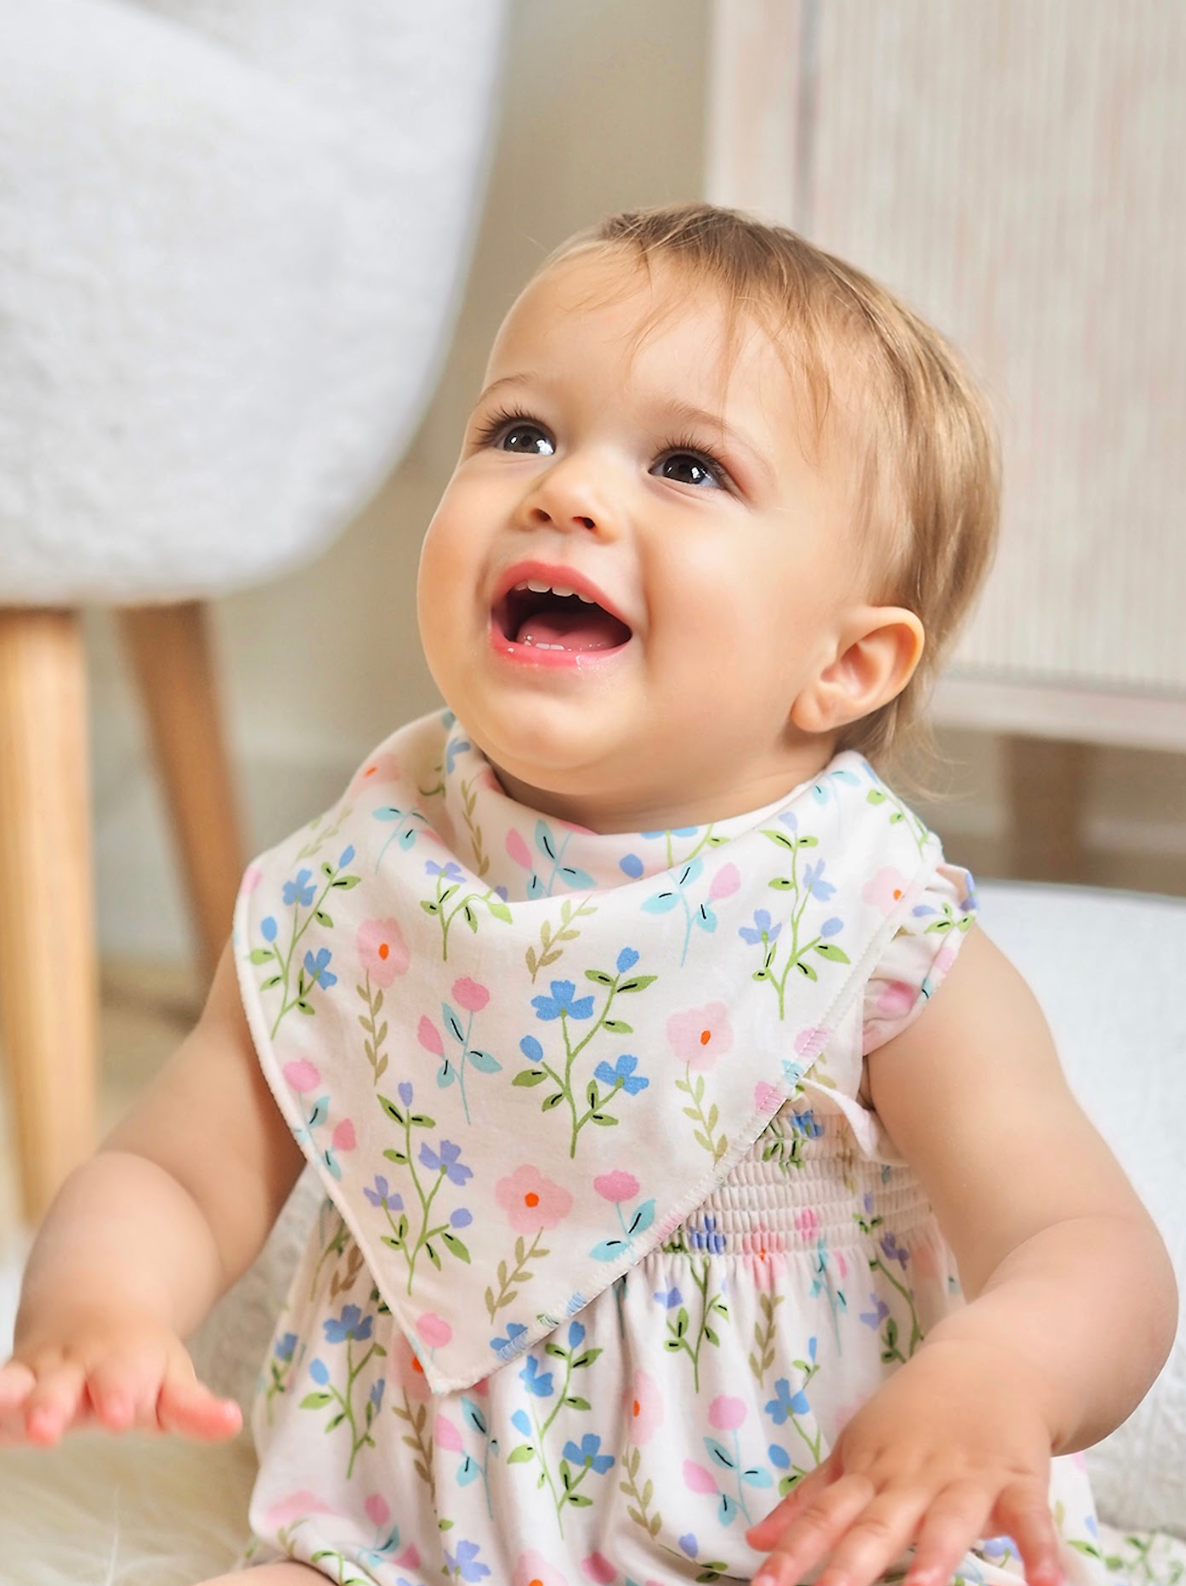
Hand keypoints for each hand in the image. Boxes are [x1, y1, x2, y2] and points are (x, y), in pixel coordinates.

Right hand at [0, 1311, 241, 1446]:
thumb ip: (195, 1408)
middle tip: (47, 1428)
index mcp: (122, 1366)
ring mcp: (36, 1375)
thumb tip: (232, 1423)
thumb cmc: (139, 1361)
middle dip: (53, 1407)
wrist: (92, 1305)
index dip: (121, 1396)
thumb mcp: (172, 1379)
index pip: (123, 1384)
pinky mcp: (6, 1385)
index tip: (120, 1413)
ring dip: (6, 1397)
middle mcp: (75, 1369)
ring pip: (17, 1384)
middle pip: (62, 1389)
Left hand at [745, 1339, 1063, 1585]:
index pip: (824, 1515)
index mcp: (870, 1472)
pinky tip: (1047, 1583)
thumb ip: (811, 1500)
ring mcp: (966, 1477)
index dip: (795, 1549)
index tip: (766, 1584)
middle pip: (880, 1524)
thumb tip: (755, 1541)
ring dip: (936, 1557)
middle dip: (854, 1564)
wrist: (989, 1361)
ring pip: (949, 1521)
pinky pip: (1030, 1518)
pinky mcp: (1018, 1479)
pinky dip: (1039, 1549)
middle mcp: (912, 1478)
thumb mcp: (857, 1449)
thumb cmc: (914, 1418)